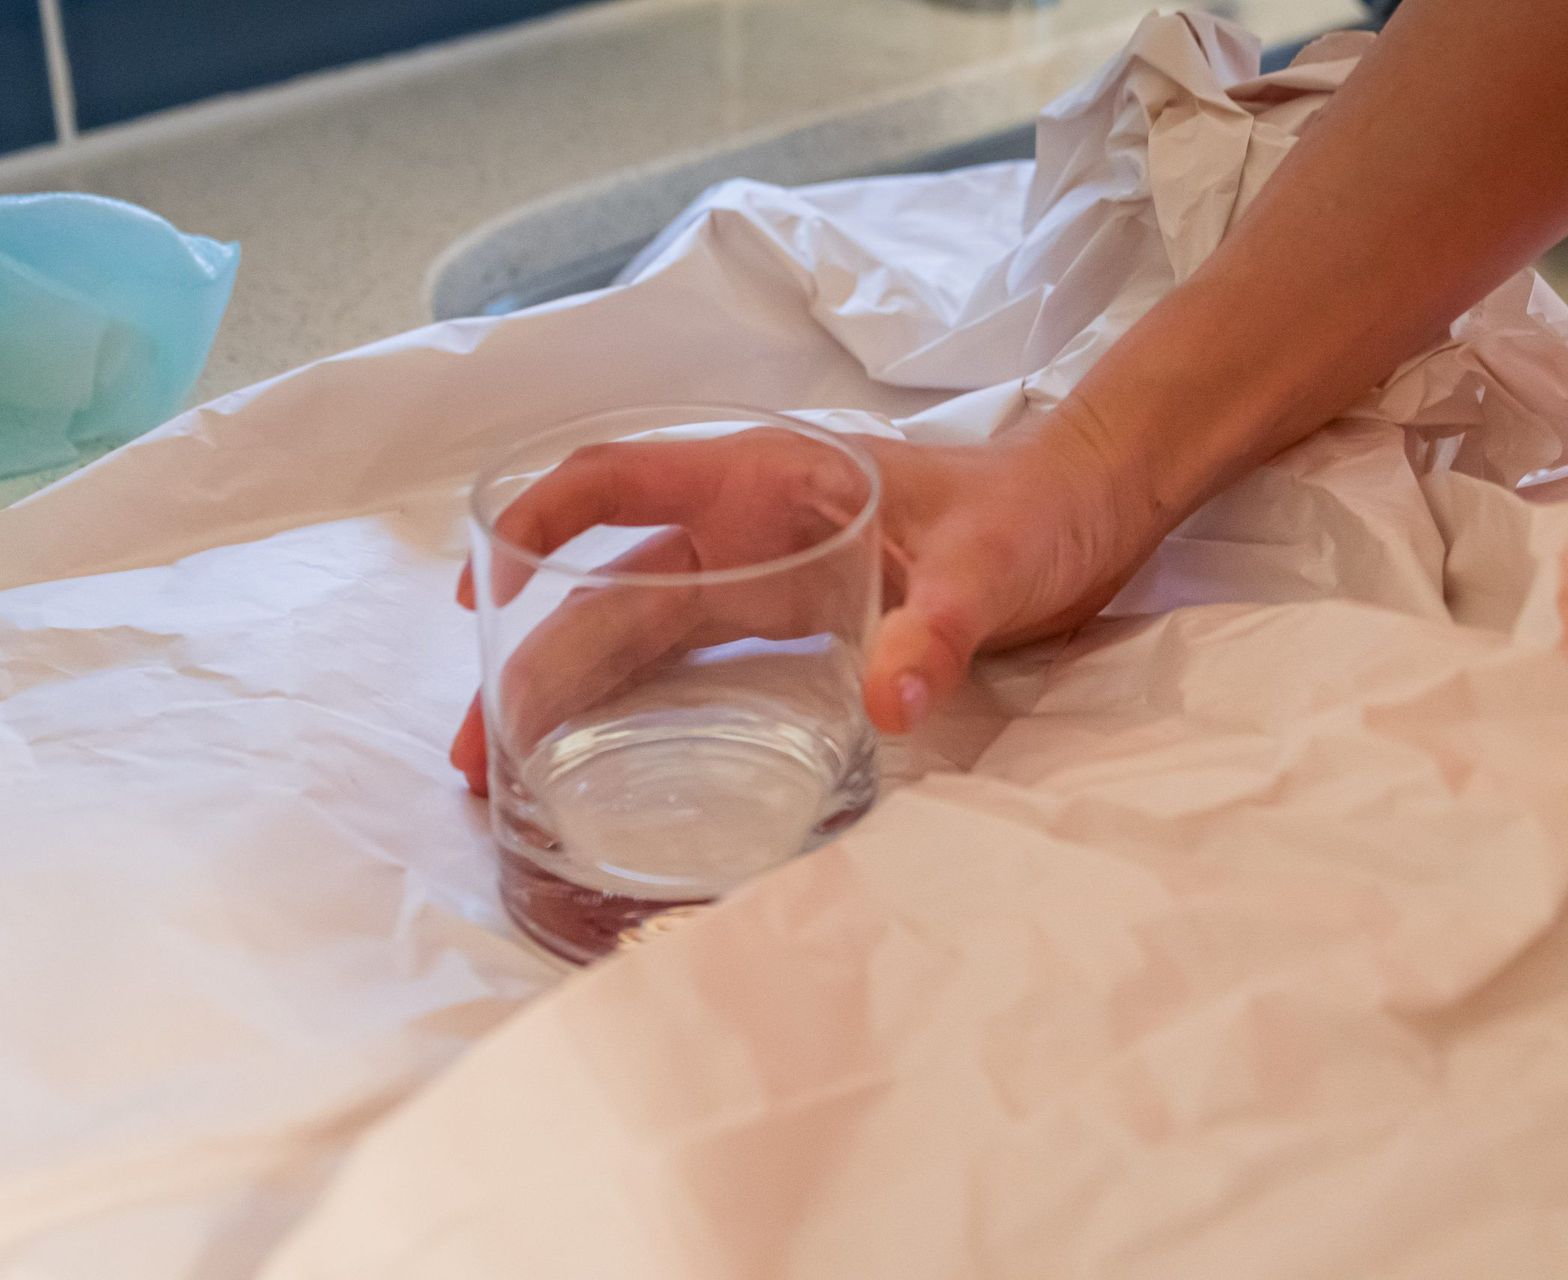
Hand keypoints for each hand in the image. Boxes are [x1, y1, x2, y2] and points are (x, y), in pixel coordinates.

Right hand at [449, 398, 1171, 794]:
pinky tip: (604, 754)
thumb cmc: (1034, 509)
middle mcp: (746, 523)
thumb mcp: (990, 568)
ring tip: (512, 767)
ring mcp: (763, 573)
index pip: (619, 480)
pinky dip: (635, 700)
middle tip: (478, 752)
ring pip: (637, 627)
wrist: (1088, 513)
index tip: (483, 587)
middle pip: (608, 584)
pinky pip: (687, 656)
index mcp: (766, 477)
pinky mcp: (791, 619)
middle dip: (534, 658)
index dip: (538, 523)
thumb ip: (940, 630)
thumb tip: (889, 702)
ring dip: (570, 688)